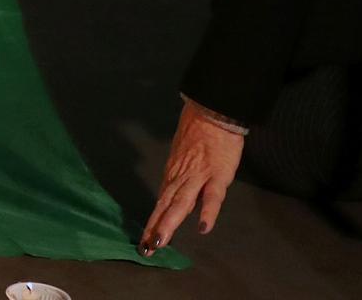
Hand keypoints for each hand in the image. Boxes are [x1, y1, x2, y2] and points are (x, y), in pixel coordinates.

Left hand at [141, 99, 244, 254]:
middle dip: (155, 228)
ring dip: (169, 223)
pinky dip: (207, 212)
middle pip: (165, 206)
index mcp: (173, 174)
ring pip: (181, 203)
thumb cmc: (198, 133)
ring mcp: (197, 177)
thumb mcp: (182, 157)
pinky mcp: (217, 175)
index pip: (160, 202)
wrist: (211, 112)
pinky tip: (203, 228)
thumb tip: (174, 197)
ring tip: (160, 242)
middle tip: (145, 249)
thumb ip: (179, 177)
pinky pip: (212, 196)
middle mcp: (180, 178)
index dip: (152, 221)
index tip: (144, 240)